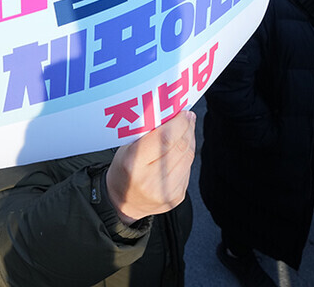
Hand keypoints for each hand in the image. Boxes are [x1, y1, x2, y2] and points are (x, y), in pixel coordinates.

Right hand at [105, 110, 195, 225]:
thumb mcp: (126, 148)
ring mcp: (166, 191)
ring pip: (188, 156)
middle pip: (180, 146)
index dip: (178, 122)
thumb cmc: (123, 169)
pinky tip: (183, 145)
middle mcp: (151, 180)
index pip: (165, 138)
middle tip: (187, 114)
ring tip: (187, 126)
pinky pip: (188, 168)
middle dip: (186, 127)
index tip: (182, 111)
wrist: (124, 203)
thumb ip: (147, 134)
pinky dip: (187, 153)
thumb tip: (170, 114)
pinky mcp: (176, 197)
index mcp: (134, 164)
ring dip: (190, 138)